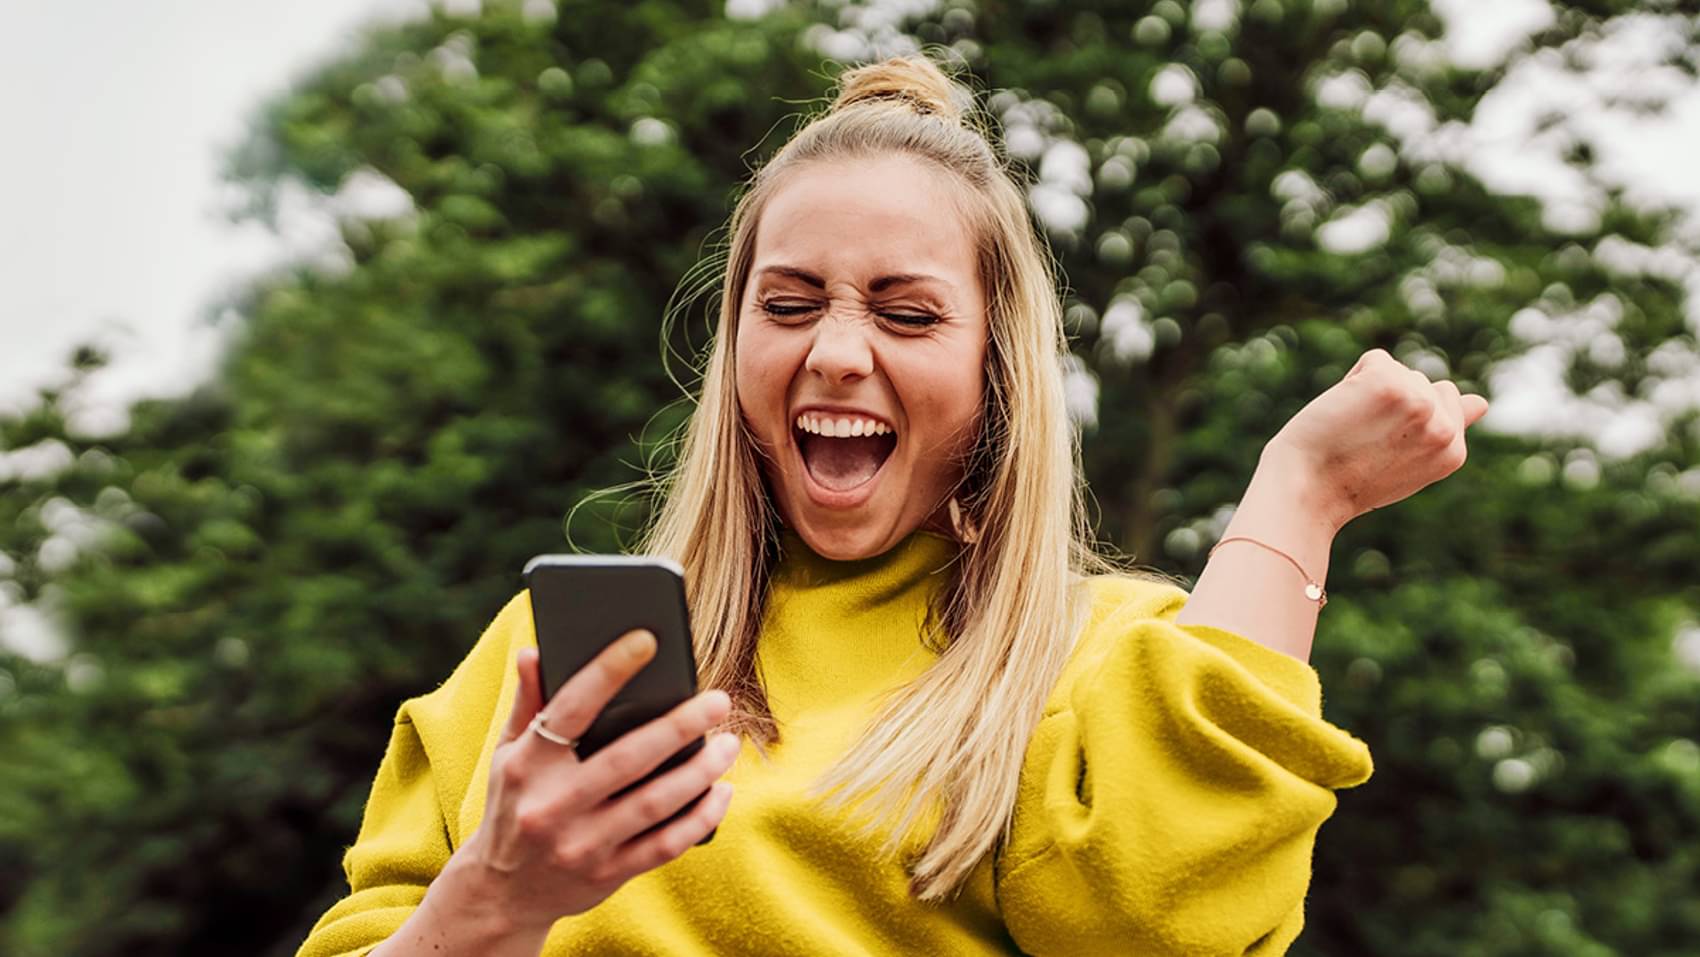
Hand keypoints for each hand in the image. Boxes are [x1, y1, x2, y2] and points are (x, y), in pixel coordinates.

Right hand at [451, 630, 739, 935]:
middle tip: (718, 701)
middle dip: (679, 727)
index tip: (646, 640)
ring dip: (700, 771)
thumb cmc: (513, 806)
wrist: (501, 894)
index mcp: (527, 766)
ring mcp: (581, 845)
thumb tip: (535, 651)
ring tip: (728, 743)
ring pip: (654, 803)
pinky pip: (665, 845)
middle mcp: (552, 806)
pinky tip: (721, 791)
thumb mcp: (508, 754)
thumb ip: (528, 703)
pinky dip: (700, 817)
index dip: (607, 672)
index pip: (570, 708)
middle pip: (627, 759)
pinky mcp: (607, 874)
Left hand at [1265, 348, 1489, 531]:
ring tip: (1351, 430)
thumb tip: (1480, 403)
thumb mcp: (1410, 463)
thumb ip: (1447, 432)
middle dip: (1394, 401)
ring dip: (1371, 391)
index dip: (1406, 418)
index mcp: (1454, 452)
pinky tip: (1342, 411)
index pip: (1449, 400)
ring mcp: (1420, 404)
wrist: (1306, 491)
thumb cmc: (1348, 482)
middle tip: (1365, 441)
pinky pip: (1375, 360)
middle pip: (1425, 382)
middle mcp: (1445, 429)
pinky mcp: (1389, 384)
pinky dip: (1352, 379)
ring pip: (1401, 371)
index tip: (1383, 448)